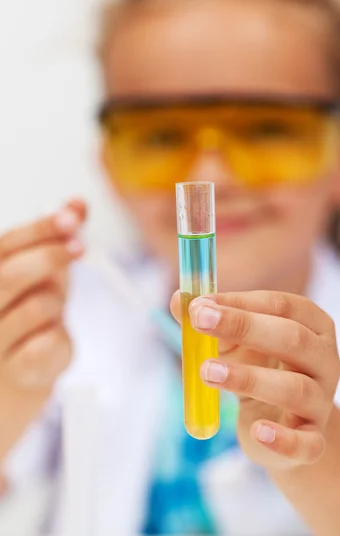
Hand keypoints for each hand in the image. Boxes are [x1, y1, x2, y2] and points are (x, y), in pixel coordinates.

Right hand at [0, 199, 85, 460]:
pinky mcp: (12, 376)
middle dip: (51, 256)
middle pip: (10, 274)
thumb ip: (55, 240)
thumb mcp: (37, 277)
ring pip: (39, 306)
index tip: (74, 217)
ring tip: (50, 313)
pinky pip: (52, 343)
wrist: (6, 387)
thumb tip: (78, 203)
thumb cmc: (21, 321)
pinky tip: (47, 343)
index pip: (4, 246)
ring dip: (57, 303)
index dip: (41, 228)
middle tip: (79, 247)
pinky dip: (61, 338)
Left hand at [171, 291, 339, 470]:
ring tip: (207, 372)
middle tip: (201, 322)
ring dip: (249, 378)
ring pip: (294, 388)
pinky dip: (283, 439)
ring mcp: (322, 400)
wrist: (281, 422)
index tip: (200, 304)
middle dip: (245, 327)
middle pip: (292, 338)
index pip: (280, 305)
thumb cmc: (258, 367)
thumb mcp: (234, 341)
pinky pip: (306, 443)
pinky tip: (258, 432)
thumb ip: (209, 319)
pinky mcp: (313, 439)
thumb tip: (178, 300)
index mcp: (312, 324)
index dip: (240, 302)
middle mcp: (325, 358)